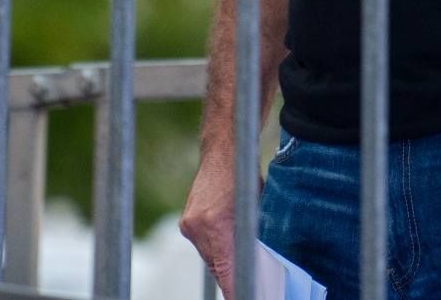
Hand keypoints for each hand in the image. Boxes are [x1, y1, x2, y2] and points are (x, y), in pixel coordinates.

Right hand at [180, 151, 241, 298]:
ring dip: (221, 259)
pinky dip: (212, 246)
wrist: (222, 155)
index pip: (225, 272)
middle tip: (245, 280)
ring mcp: (190, 224)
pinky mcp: (186, 221)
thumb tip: (251, 267)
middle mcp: (198, 227)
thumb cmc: (244, 179)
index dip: (234, 290)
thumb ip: (248, 242)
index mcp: (217, 226)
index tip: (240, 296)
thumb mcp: (253, 214)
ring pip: (208, 256)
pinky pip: (202, 245)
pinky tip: (223, 240)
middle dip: (230, 274)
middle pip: (216, 267)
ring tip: (235, 251)